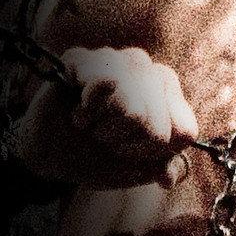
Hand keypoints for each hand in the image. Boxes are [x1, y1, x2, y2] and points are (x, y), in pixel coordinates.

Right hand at [14, 46, 198, 189]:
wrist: (52, 155)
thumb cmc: (100, 155)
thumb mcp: (138, 169)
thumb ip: (165, 170)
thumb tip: (169, 176)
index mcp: (172, 97)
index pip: (183, 133)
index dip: (154, 153)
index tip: (132, 150)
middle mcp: (151, 71)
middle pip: (156, 127)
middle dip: (125, 144)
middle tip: (105, 137)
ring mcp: (118, 60)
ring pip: (133, 111)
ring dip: (106, 131)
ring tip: (92, 124)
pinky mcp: (86, 58)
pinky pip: (104, 84)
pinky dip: (88, 113)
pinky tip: (79, 111)